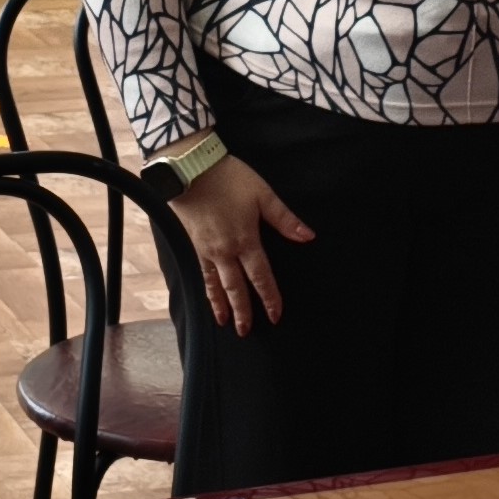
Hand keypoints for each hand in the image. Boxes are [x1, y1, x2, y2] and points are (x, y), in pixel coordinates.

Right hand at [170, 153, 307, 338]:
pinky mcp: (193, 244)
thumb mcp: (262, 194)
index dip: (269, 298)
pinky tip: (207, 295)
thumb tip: (308, 237)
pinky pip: (201, 273)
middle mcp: (225, 251)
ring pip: (214, 285)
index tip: (276, 316)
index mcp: (245, 240)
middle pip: (235, 288)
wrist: (190, 167)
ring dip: (220, 306)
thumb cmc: (229, 178)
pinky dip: (205, 289)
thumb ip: (284, 219)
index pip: (261, 277)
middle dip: (242, 311)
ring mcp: (206, 249)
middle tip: (245, 332)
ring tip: (224, 323)